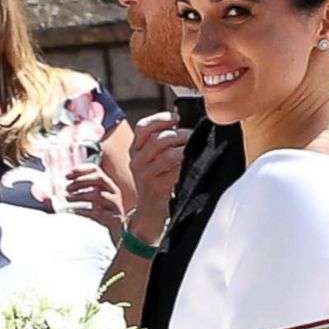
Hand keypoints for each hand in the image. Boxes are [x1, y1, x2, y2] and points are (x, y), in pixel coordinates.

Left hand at [65, 163, 124, 240]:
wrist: (111, 237)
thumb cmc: (97, 216)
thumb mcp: (88, 201)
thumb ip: (72, 194)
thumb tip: (48, 194)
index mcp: (106, 185)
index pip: (96, 170)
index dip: (81, 170)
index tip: (66, 175)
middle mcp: (113, 192)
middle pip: (100, 178)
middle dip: (81, 181)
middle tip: (67, 188)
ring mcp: (115, 206)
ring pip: (99, 195)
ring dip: (81, 195)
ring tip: (68, 198)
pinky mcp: (114, 220)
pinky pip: (98, 213)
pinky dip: (84, 211)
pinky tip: (73, 212)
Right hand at [128, 112, 191, 243]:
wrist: (148, 210)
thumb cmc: (155, 179)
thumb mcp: (150, 159)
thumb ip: (160, 142)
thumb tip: (180, 123)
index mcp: (134, 149)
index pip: (143, 127)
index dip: (160, 119)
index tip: (176, 118)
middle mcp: (137, 160)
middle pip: (159, 139)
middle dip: (179, 134)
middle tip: (192, 135)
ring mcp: (145, 175)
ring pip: (168, 155)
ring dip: (185, 149)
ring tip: (194, 147)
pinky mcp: (157, 187)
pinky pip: (175, 171)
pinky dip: (186, 165)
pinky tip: (192, 163)